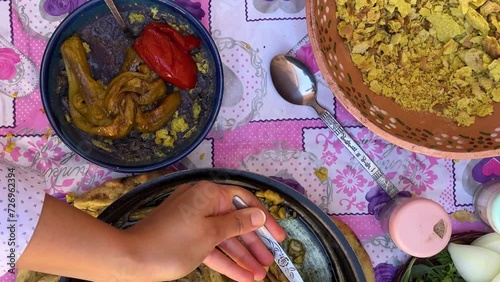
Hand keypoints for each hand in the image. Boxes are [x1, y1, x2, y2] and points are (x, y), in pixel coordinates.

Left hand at [124, 180, 285, 280]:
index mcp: (208, 194)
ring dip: (241, 256)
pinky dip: (225, 260)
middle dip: (253, 244)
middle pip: (236, 222)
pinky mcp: (187, 238)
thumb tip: (258, 214)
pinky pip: (211, 247)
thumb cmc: (171, 243)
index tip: (279, 237)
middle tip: (270, 261)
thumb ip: (237, 224)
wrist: (130, 259)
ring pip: (224, 238)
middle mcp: (202, 203)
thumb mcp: (210, 234)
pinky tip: (242, 277)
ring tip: (260, 275)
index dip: (264, 219)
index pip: (244, 201)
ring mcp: (194, 221)